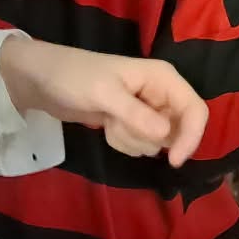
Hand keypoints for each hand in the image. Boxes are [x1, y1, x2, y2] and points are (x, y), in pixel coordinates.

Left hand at [0, 37, 207, 163]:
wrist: (43, 80)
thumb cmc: (74, 78)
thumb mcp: (104, 94)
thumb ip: (135, 114)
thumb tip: (165, 135)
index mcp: (164, 77)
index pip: (195, 110)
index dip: (191, 137)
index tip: (174, 161)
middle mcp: (161, 92)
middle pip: (179, 129)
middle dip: (148, 137)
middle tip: (119, 126)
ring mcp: (147, 109)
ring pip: (158, 141)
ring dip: (132, 139)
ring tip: (109, 121)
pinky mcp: (133, 122)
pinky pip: (141, 144)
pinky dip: (123, 141)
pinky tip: (106, 125)